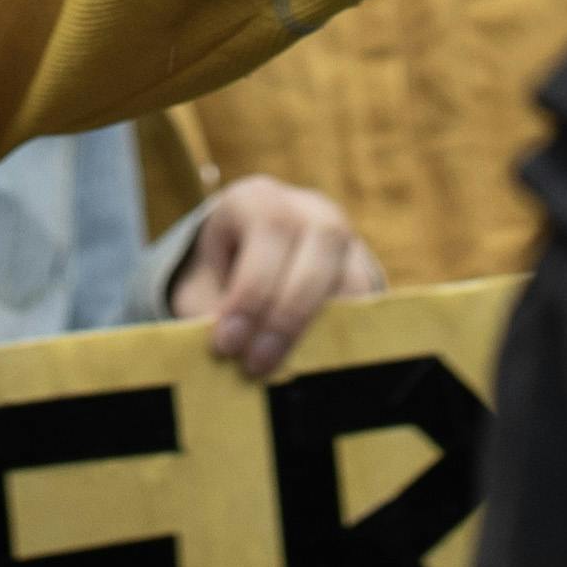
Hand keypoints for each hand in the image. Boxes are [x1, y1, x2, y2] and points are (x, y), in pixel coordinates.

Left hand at [167, 175, 389, 374]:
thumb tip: (227, 354)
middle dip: (286, 315)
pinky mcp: (360, 268)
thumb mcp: (201, 288)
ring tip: (288, 367)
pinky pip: (366, 303)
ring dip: (320, 328)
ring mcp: (341, 237)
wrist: (245, 263)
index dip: (250, 291)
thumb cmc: (218, 278)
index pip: (268, 232)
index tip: (227, 344)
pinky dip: (345, 332)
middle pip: (315, 251)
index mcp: (257, 200)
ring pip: (349, 278)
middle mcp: (306, 209)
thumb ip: (211, 315)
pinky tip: (316, 360)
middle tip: (257, 364)